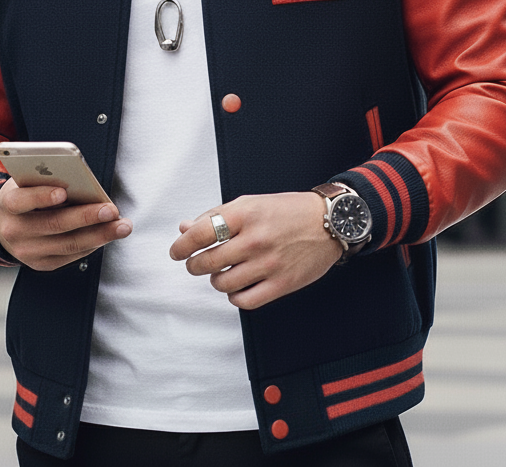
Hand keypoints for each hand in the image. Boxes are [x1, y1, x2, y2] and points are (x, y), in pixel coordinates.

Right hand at [0, 178, 131, 270]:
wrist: (3, 224)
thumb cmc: (23, 194)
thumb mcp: (27, 181)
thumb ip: (46, 180)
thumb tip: (80, 182)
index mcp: (9, 204)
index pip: (23, 201)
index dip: (42, 197)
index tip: (62, 192)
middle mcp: (15, 231)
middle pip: (54, 224)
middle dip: (86, 217)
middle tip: (111, 210)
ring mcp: (28, 252)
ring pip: (68, 244)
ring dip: (100, 235)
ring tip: (122, 226)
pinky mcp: (41, 264)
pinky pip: (71, 255)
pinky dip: (92, 244)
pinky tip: (108, 234)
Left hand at [168, 192, 339, 309]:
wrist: (328, 222)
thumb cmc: (286, 210)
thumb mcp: (250, 203)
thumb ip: (216, 216)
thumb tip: (184, 229)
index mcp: (244, 214)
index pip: (200, 233)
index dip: (181, 245)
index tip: (176, 251)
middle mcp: (255, 239)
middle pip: (207, 262)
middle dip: (195, 265)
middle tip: (196, 264)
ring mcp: (268, 263)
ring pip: (223, 283)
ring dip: (216, 280)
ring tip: (221, 272)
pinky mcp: (281, 283)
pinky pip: (244, 301)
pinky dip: (234, 296)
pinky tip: (238, 287)